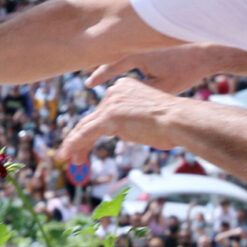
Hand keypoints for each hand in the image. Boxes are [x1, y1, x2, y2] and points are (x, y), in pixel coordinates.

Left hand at [54, 77, 179, 167]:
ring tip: (66, 158)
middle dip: (80, 137)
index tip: (88, 141)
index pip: (104, 110)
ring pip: (86, 126)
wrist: (180, 120)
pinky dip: (74, 145)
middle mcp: (114, 92)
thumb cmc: (174, 124)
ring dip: (74, 144)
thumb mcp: (150, 119)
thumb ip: (136, 123)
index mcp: (125, 88)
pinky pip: (86, 133)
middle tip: (72, 153)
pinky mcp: (109, 117)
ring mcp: (110, 104)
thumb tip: (134, 133)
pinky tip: (67, 155)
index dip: (94, 128)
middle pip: (92, 118)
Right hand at [85, 45, 229, 98]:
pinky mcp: (155, 40)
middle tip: (88, 73)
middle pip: (112, 55)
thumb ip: (141, 92)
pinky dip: (127, 55)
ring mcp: (145, 40)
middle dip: (100, 65)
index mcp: (135, 54)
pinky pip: (133, 47)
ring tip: (101, 67)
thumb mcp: (161, 87)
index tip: (88, 85)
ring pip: (122, 50)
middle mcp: (137, 44)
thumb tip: (124, 100)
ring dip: (113, 59)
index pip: (110, 66)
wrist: (209, 51)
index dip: (98, 77)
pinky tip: (129, 64)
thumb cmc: (186, 70)